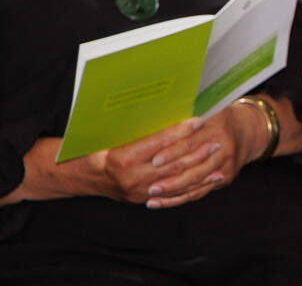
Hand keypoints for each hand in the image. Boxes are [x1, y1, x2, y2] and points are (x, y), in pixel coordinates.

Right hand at [93, 105, 261, 208]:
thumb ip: (138, 126)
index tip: (199, 120)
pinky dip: (194, 184)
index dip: (181, 131)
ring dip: (200, 168)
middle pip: (172, 163)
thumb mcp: (113, 134)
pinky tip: (210, 177)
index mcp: (123, 158)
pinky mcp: (143, 199)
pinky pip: (173, 194)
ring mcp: (138, 191)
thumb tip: (166, 104)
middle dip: (196, 150)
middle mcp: (131, 177)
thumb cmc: (97, 147)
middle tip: (215, 138)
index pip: (159, 143)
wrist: (82, 175)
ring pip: (176, 180)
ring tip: (217, 153)